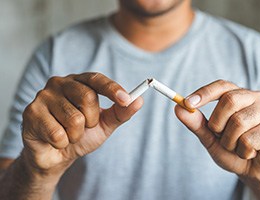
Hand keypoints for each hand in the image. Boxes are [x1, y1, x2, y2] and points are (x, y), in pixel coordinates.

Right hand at [22, 73, 142, 177]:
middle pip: (87, 97)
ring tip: (68, 134)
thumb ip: (120, 112)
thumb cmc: (80, 135)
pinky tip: (55, 140)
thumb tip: (139, 100)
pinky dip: (62, 143)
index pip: (97, 79)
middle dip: (91, 120)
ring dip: (76, 135)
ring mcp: (43, 96)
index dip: (112, 89)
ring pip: (74, 118)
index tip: (126, 99)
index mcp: (79, 82)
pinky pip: (58, 133)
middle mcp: (60, 83)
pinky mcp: (31, 113)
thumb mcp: (104, 124)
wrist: (57, 155)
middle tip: (83, 127)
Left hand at [175, 80, 259, 185]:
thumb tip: (178, 108)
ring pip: (238, 122)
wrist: (255, 171)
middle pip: (229, 101)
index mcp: (239, 95)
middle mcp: (255, 98)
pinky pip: (249, 140)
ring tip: (237, 147)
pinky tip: (250, 153)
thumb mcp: (210, 137)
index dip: (204, 93)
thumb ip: (196, 123)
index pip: (221, 86)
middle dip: (217, 123)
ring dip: (229, 141)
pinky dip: (242, 151)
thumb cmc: (233, 149)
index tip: (187, 103)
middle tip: (220, 136)